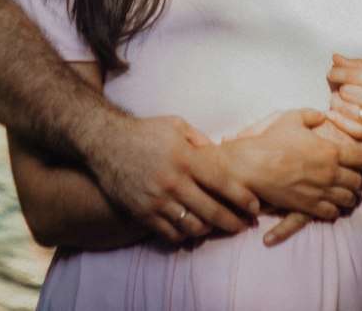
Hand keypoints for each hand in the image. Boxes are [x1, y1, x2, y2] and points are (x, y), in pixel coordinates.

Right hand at [89, 112, 259, 243]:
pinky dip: (185, 236)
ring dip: (210, 231)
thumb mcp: (176, 125)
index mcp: (185, 158)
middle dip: (233, 222)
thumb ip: (199, 140)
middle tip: (244, 226)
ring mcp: (158, 201)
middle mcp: (174, 182)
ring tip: (218, 228)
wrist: (106, 143)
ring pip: (193, 227)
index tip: (254, 206)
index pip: (222, 183)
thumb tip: (218, 154)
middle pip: (212, 211)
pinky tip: (191, 230)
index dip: (242, 198)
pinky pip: (170, 234)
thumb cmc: (145, 132)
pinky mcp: (143, 214)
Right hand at [222, 109, 361, 241]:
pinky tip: (332, 204)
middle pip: (358, 181)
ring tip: (348, 193)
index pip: (361, 158)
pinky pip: (332, 213)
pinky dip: (336, 209)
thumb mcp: (293, 118)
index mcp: (330, 151)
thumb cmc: (273, 140)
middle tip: (357, 178)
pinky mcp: (310, 207)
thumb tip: (322, 115)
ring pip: (348, 199)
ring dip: (350, 196)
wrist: (254, 165)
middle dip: (360, 179)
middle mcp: (330, 173)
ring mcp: (321, 192)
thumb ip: (312, 115)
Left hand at [326, 56, 361, 153]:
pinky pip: (352, 129)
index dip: (337, 71)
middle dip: (339, 86)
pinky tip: (332, 114)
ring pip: (346, 109)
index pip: (354, 74)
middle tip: (339, 85)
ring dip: (337, 102)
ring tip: (338, 98)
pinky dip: (338, 120)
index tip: (332, 70)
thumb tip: (335, 58)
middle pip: (347, 91)